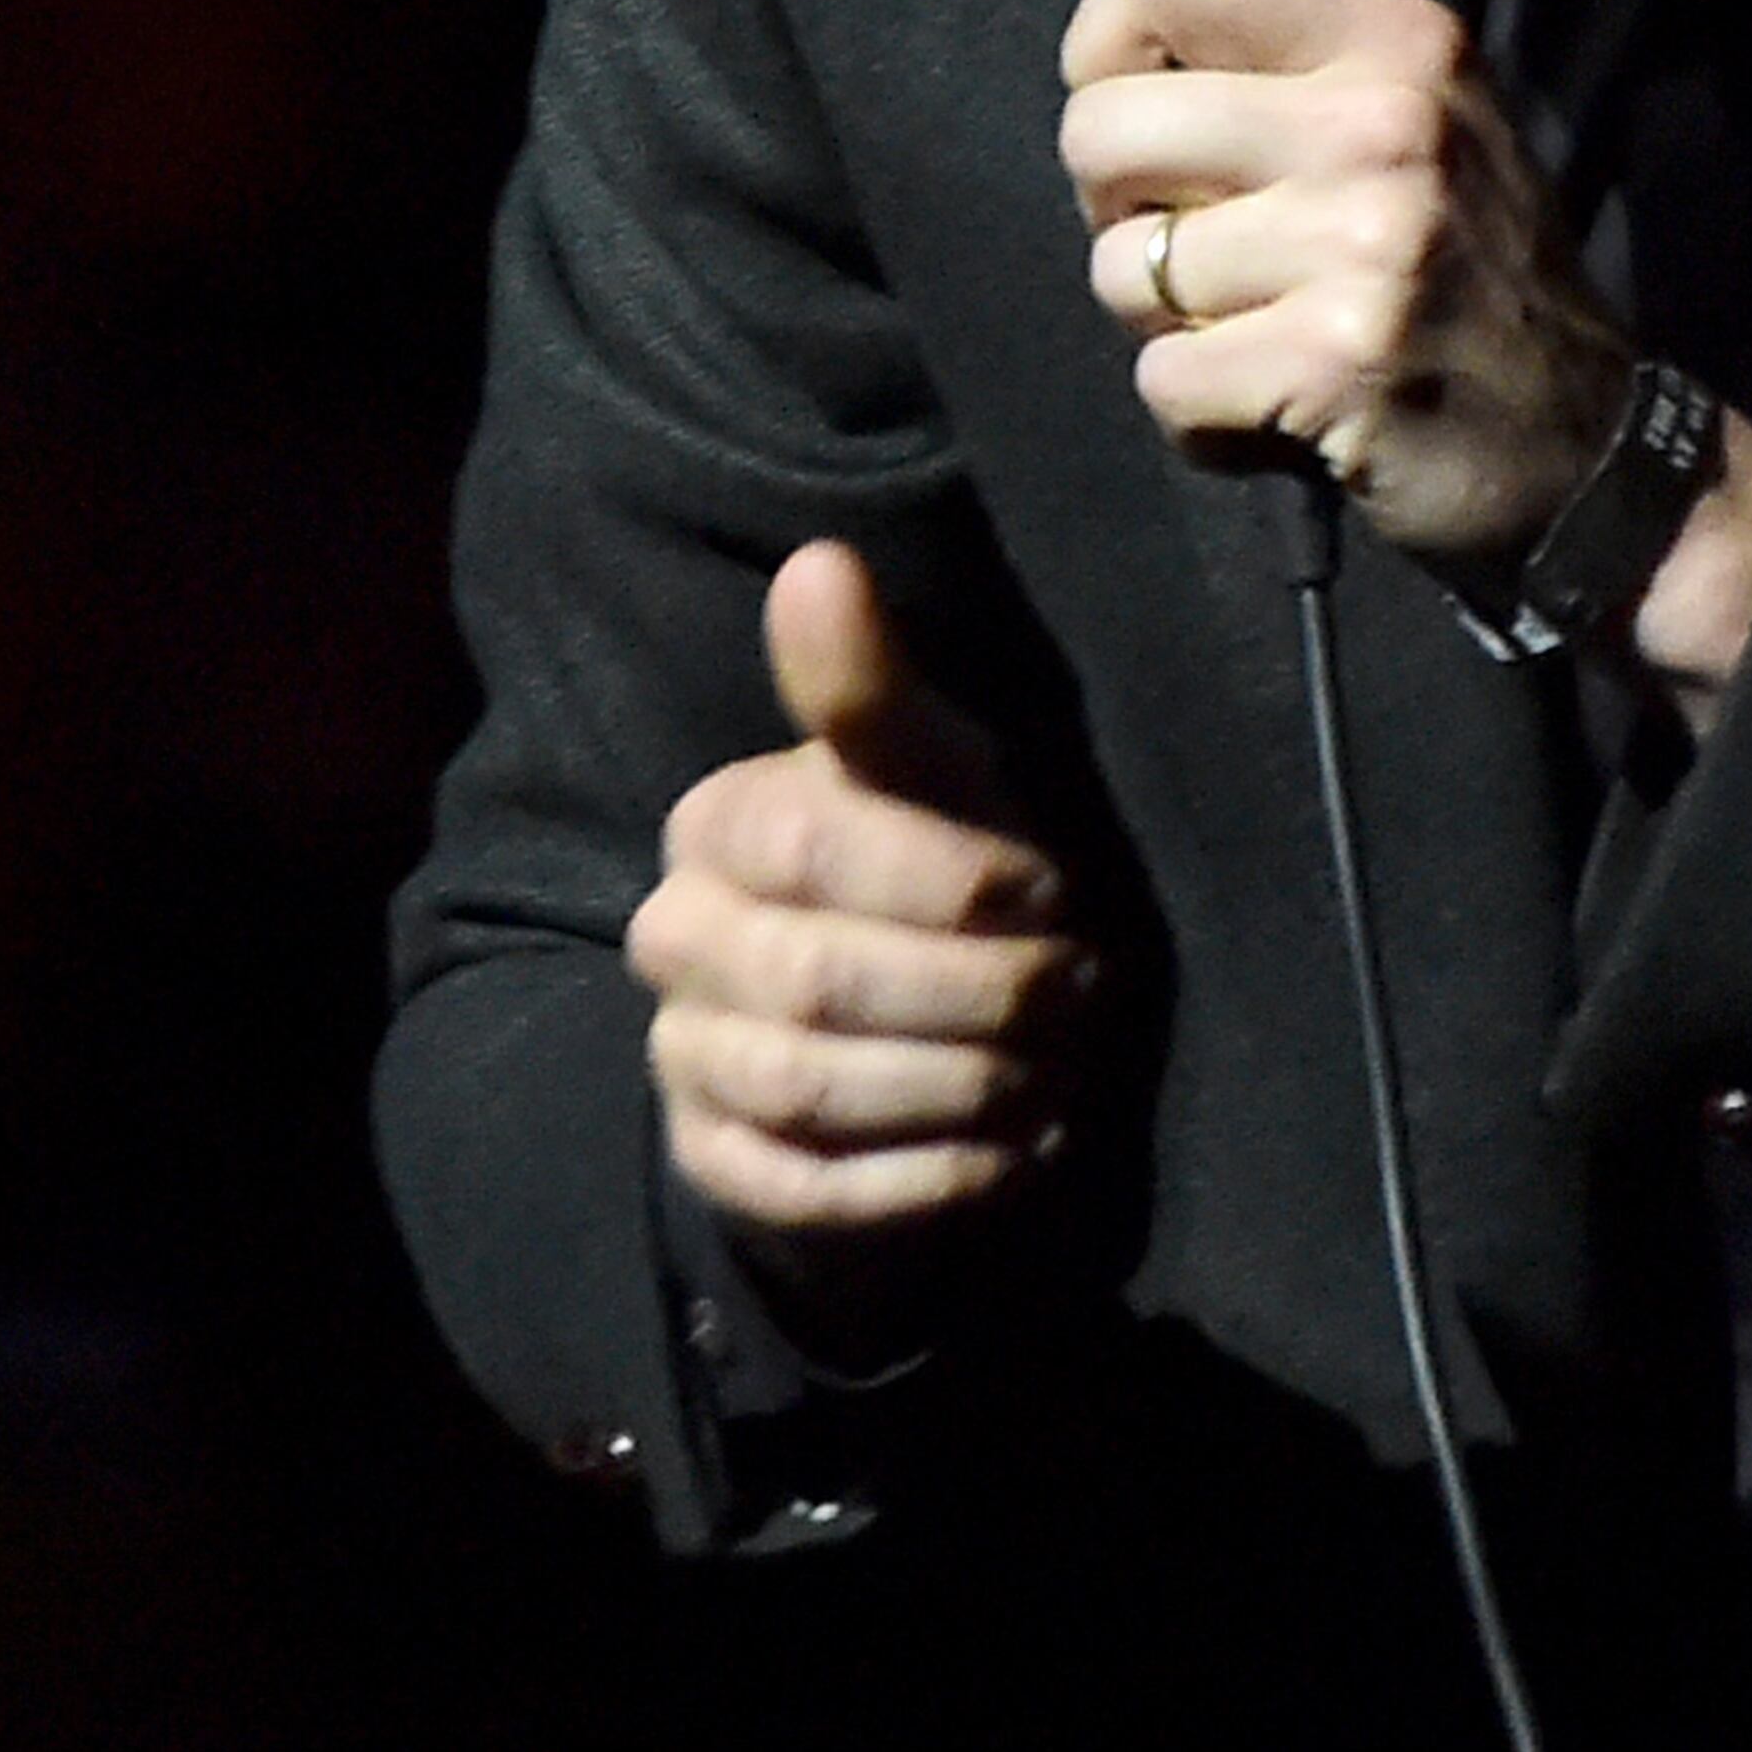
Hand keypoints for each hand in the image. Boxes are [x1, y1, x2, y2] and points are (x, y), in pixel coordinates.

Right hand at [630, 542, 1102, 1251]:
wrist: (924, 1004)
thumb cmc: (943, 854)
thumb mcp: (933, 764)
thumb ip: (872, 686)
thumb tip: (818, 564)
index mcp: (718, 823)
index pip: (808, 850)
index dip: (942, 879)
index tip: (1051, 891)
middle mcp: (675, 938)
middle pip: (812, 980)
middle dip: (969, 993)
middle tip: (1077, 992)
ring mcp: (685, 1055)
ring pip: (807, 1088)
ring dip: (955, 1086)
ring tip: (1055, 1073)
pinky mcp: (718, 1159)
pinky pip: (800, 1187)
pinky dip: (918, 1180)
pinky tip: (1010, 1152)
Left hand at [1060, 0, 1635, 568]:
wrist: (1585, 445)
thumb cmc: (1471, 279)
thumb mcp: (1424, 122)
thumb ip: (1291, 71)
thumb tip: (1117, 64)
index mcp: (1396, 41)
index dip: (1105, 44)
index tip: (1141, 110)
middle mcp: (1382, 122)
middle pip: (1102, 128)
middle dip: (1118, 209)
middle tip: (1205, 249)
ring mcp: (1363, 241)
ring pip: (1120, 267)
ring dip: (1167, 322)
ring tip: (1264, 329)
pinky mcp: (1333, 360)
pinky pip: (1162, 377)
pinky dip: (1199, 412)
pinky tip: (1278, 401)